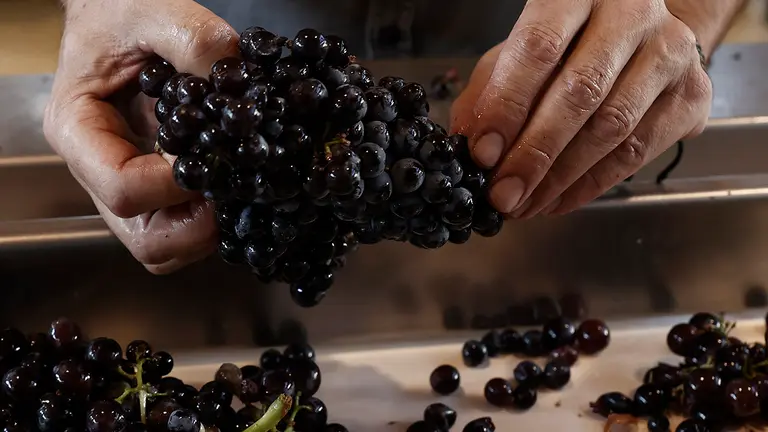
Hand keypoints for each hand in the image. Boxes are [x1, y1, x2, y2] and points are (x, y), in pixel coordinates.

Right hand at [44, 0, 238, 272]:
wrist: (119, 13)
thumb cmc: (122, 10)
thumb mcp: (155, 11)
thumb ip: (196, 43)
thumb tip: (238, 88)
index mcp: (79, 130)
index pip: (124, 190)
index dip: (178, 186)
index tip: (215, 159)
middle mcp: (96, 169)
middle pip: (145, 240)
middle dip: (197, 228)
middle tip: (233, 191)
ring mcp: (125, 184)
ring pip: (162, 247)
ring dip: (206, 231)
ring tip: (233, 188)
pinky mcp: (152, 187)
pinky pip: (178, 230)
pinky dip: (209, 223)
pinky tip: (229, 186)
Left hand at [451, 0, 711, 217]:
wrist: (641, 38)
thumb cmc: (566, 45)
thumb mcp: (516, 53)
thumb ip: (488, 92)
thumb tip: (468, 146)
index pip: (539, 47)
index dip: (507, 106)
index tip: (483, 154)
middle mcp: (631, 15)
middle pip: (580, 92)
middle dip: (534, 153)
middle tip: (503, 193)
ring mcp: (669, 53)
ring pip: (612, 128)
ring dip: (560, 178)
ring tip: (525, 204)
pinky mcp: (691, 95)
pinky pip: (636, 153)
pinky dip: (590, 185)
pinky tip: (557, 200)